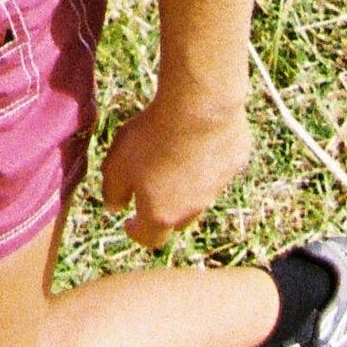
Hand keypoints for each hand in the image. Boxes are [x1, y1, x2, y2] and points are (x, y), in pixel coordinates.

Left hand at [96, 89, 249, 247]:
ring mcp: (217, 187)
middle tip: (153, 193)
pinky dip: (208, 158)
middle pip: (177, 220)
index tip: (130, 224)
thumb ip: (113, 191)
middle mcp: (192, 209)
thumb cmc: (153, 137)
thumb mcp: (117, 164)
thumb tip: (114, 207)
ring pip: (201, 195)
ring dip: (188, 185)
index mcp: (162, 214)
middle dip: (163, 211)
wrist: (199, 108)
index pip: (149, 238)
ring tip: (175, 158)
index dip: (137, 232)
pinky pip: (219, 166)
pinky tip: (200, 136)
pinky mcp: (234, 163)